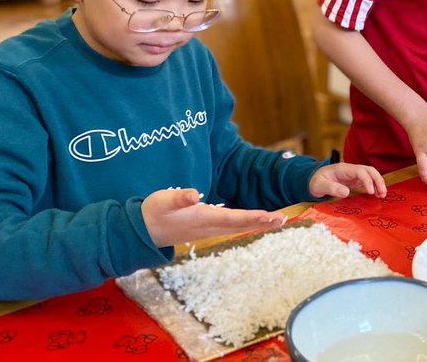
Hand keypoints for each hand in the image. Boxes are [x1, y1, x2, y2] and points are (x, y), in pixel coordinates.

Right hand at [141, 188, 285, 247]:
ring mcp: (208, 229)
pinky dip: (247, 223)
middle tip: (283, 220)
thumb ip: (178, 198)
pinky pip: (232, 227)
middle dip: (263, 222)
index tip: (270, 216)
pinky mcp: (206, 228)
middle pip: (241, 225)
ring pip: (238, 227)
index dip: (253, 217)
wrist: (143, 232)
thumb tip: (193, 194)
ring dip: (258, 223)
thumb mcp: (163, 201)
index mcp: (203, 218)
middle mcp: (209, 226)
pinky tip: (256, 221)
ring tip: (277, 220)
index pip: (233, 218)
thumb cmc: (154, 213)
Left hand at [309, 163, 387, 198]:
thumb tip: (346, 192)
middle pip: (369, 170)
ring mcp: (354, 175)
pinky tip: (377, 195)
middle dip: (378, 180)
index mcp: (343, 169)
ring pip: (371, 175)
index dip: (367, 180)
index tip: (370, 192)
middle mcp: (351, 170)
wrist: (313, 181)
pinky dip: (374, 187)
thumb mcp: (319, 185)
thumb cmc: (315, 182)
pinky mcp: (355, 182)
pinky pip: (368, 182)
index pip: (360, 171)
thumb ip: (331, 188)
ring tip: (382, 195)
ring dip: (378, 183)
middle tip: (382, 193)